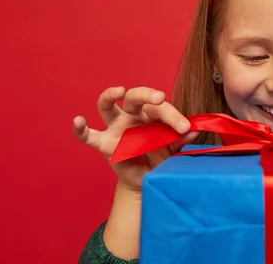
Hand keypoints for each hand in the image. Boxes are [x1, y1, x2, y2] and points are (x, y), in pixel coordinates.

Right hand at [72, 86, 197, 192]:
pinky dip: (81, 129)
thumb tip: (194, 131)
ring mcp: (115, 128)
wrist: (147, 180)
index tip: (185, 128)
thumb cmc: (161, 158)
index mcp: (151, 115)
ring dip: (110, 95)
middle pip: (135, 97)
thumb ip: (180, 140)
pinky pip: (89, 136)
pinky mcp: (104, 144)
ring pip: (107, 106)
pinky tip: (78, 120)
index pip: (160, 108)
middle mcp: (132, 116)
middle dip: (147, 94)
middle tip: (160, 98)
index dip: (173, 116)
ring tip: (119, 91)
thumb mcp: (172, 150)